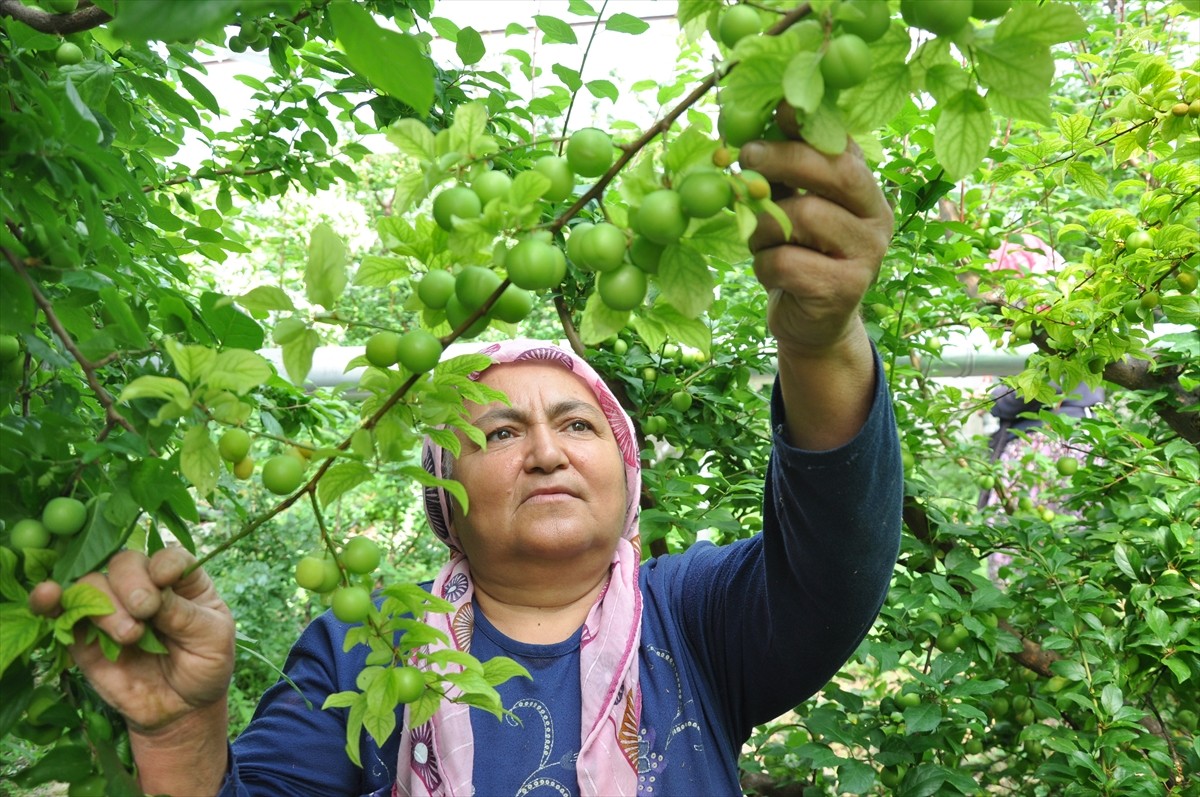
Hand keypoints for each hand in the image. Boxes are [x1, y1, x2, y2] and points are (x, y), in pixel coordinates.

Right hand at [29, 548, 234, 734]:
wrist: (181, 708)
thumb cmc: (205, 665)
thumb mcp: (212, 638)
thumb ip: (184, 614)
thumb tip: (155, 593)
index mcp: (182, 581)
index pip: (168, 557)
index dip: (164, 563)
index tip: (165, 579)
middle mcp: (144, 587)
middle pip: (125, 563)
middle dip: (131, 583)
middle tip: (144, 610)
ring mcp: (112, 610)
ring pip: (92, 584)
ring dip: (104, 603)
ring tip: (128, 635)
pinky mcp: (84, 637)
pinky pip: (60, 612)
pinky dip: (49, 601)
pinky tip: (46, 596)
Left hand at [740, 132, 892, 356]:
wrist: (811, 324)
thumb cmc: (797, 255)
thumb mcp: (791, 208)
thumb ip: (783, 171)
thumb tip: (759, 119)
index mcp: (866, 191)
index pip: (843, 146)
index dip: (809, 125)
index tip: (778, 107)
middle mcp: (877, 219)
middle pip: (833, 172)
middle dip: (783, 158)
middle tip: (745, 156)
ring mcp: (867, 256)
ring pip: (801, 216)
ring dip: (762, 226)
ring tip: (759, 241)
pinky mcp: (844, 290)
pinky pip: (785, 261)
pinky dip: (763, 265)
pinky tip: (770, 273)